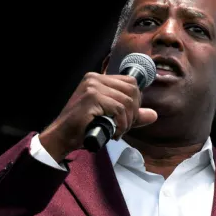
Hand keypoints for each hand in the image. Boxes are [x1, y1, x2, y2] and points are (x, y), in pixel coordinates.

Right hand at [39, 72, 157, 161]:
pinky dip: (121, 124)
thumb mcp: (111, 118)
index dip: (136, 101)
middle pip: (131, 90)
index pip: (130, 82)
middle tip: (124, 127)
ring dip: (127, 121)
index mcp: (97, 78)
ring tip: (118, 131)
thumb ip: (131, 115)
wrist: (62, 137)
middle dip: (133, 112)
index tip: (129, 118)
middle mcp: (94, 78)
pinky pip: (118, 109)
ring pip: (127, 101)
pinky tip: (114, 133)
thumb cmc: (84, 128)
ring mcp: (92, 87)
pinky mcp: (91, 98)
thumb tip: (153, 115)